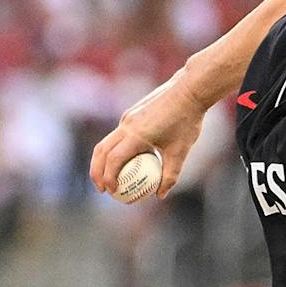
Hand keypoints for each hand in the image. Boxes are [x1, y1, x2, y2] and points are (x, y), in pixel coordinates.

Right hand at [90, 70, 207, 199]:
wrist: (188, 90)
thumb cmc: (186, 121)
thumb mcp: (180, 152)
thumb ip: (170, 175)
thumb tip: (160, 196)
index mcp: (137, 135)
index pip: (114, 159)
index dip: (109, 177)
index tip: (112, 191)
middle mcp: (127, 125)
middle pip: (102, 151)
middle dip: (97, 172)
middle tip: (103, 190)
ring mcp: (127, 118)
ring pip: (106, 142)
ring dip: (102, 161)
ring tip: (107, 178)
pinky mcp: (131, 114)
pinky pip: (117, 136)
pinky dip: (114, 151)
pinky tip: (125, 163)